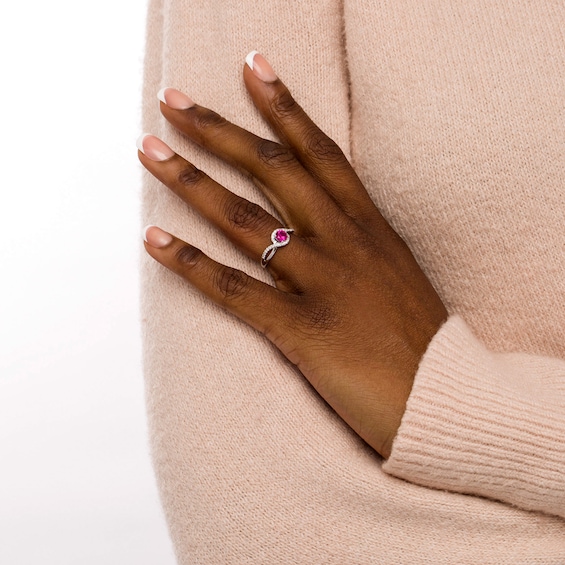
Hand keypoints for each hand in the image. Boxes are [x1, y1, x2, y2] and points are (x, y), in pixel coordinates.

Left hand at [138, 52, 447, 457]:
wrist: (445, 399)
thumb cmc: (420, 340)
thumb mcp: (396, 271)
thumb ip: (361, 240)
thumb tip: (327, 220)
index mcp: (369, 226)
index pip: (321, 150)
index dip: (284, 106)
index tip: (252, 68)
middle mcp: (344, 242)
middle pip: (274, 170)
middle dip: (220, 130)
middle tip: (174, 101)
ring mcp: (322, 283)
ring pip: (245, 219)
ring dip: (191, 181)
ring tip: (148, 151)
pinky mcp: (303, 330)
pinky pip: (234, 289)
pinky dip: (190, 264)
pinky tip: (153, 240)